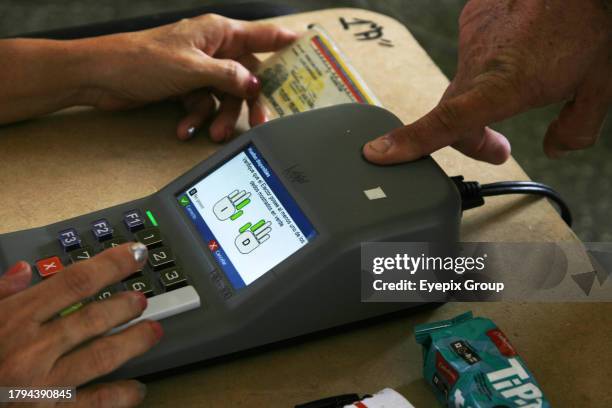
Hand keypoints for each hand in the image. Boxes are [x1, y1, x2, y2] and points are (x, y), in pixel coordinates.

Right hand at [0, 243, 161, 406]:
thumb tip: (25, 272)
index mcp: (13, 319)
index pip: (74, 281)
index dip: (111, 264)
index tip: (135, 254)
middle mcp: (31, 349)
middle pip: (93, 317)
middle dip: (125, 304)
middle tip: (142, 297)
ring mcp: (41, 385)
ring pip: (101, 356)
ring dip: (133, 342)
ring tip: (153, 331)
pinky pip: (93, 404)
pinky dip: (120, 396)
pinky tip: (136, 388)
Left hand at [82, 14, 296, 140]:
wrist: (101, 77)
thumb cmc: (141, 60)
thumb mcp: (193, 69)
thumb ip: (229, 77)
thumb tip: (254, 85)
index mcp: (218, 32)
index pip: (262, 34)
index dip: (286, 40)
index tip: (309, 47)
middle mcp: (212, 49)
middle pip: (246, 76)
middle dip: (249, 102)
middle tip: (259, 122)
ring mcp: (199, 69)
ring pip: (224, 96)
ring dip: (218, 116)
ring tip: (211, 132)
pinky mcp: (185, 87)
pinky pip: (203, 105)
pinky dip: (196, 118)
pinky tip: (186, 127)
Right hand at [363, 0, 610, 163]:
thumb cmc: (591, 22)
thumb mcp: (600, 86)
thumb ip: (576, 128)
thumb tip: (558, 148)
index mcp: (504, 86)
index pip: (447, 122)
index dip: (410, 142)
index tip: (377, 153)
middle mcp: (478, 64)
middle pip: (454, 117)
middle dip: (472, 139)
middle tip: (498, 149)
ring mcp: (471, 39)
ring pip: (464, 82)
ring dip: (485, 92)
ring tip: (526, 75)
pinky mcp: (473, 18)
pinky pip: (473, 51)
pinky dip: (490, 58)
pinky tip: (518, 46)